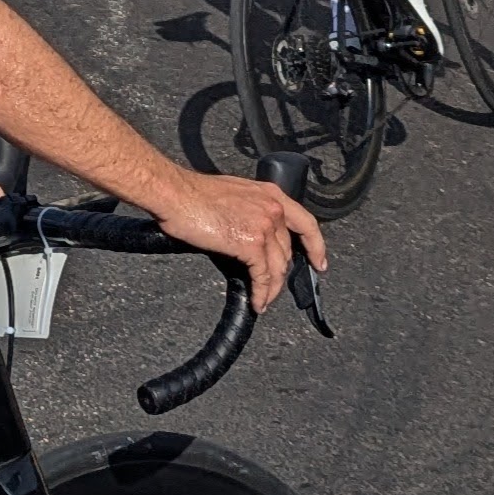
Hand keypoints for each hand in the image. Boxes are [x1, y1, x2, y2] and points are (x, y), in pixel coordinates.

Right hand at [145, 169, 325, 310]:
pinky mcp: (250, 244)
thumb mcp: (233, 195)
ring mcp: (264, 226)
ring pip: (279, 267)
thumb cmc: (193, 193)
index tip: (319, 262)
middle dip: (283, 274)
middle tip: (274, 288)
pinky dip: (262, 293)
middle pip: (287, 251)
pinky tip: (256, 301)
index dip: (316, 246)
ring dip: (272, 289)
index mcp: (269, 194)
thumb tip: (248, 233)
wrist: (175, 193)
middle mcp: (272, 208)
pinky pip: (263, 276)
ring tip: (263, 300)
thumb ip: (249, 210)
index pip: (306, 222)